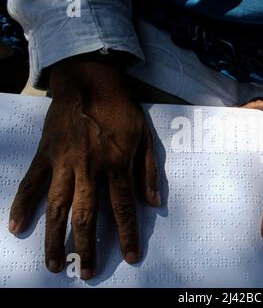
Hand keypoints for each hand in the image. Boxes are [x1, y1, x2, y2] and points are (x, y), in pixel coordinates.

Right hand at [8, 54, 159, 278]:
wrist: (89, 81)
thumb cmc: (121, 109)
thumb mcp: (146, 136)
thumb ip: (150, 170)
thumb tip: (153, 203)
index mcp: (117, 164)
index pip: (123, 208)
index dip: (128, 234)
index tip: (131, 257)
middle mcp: (90, 168)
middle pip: (87, 215)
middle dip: (88, 247)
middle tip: (88, 273)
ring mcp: (64, 163)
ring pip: (58, 207)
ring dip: (55, 238)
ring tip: (55, 264)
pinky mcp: (45, 155)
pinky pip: (31, 183)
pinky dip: (23, 206)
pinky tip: (17, 228)